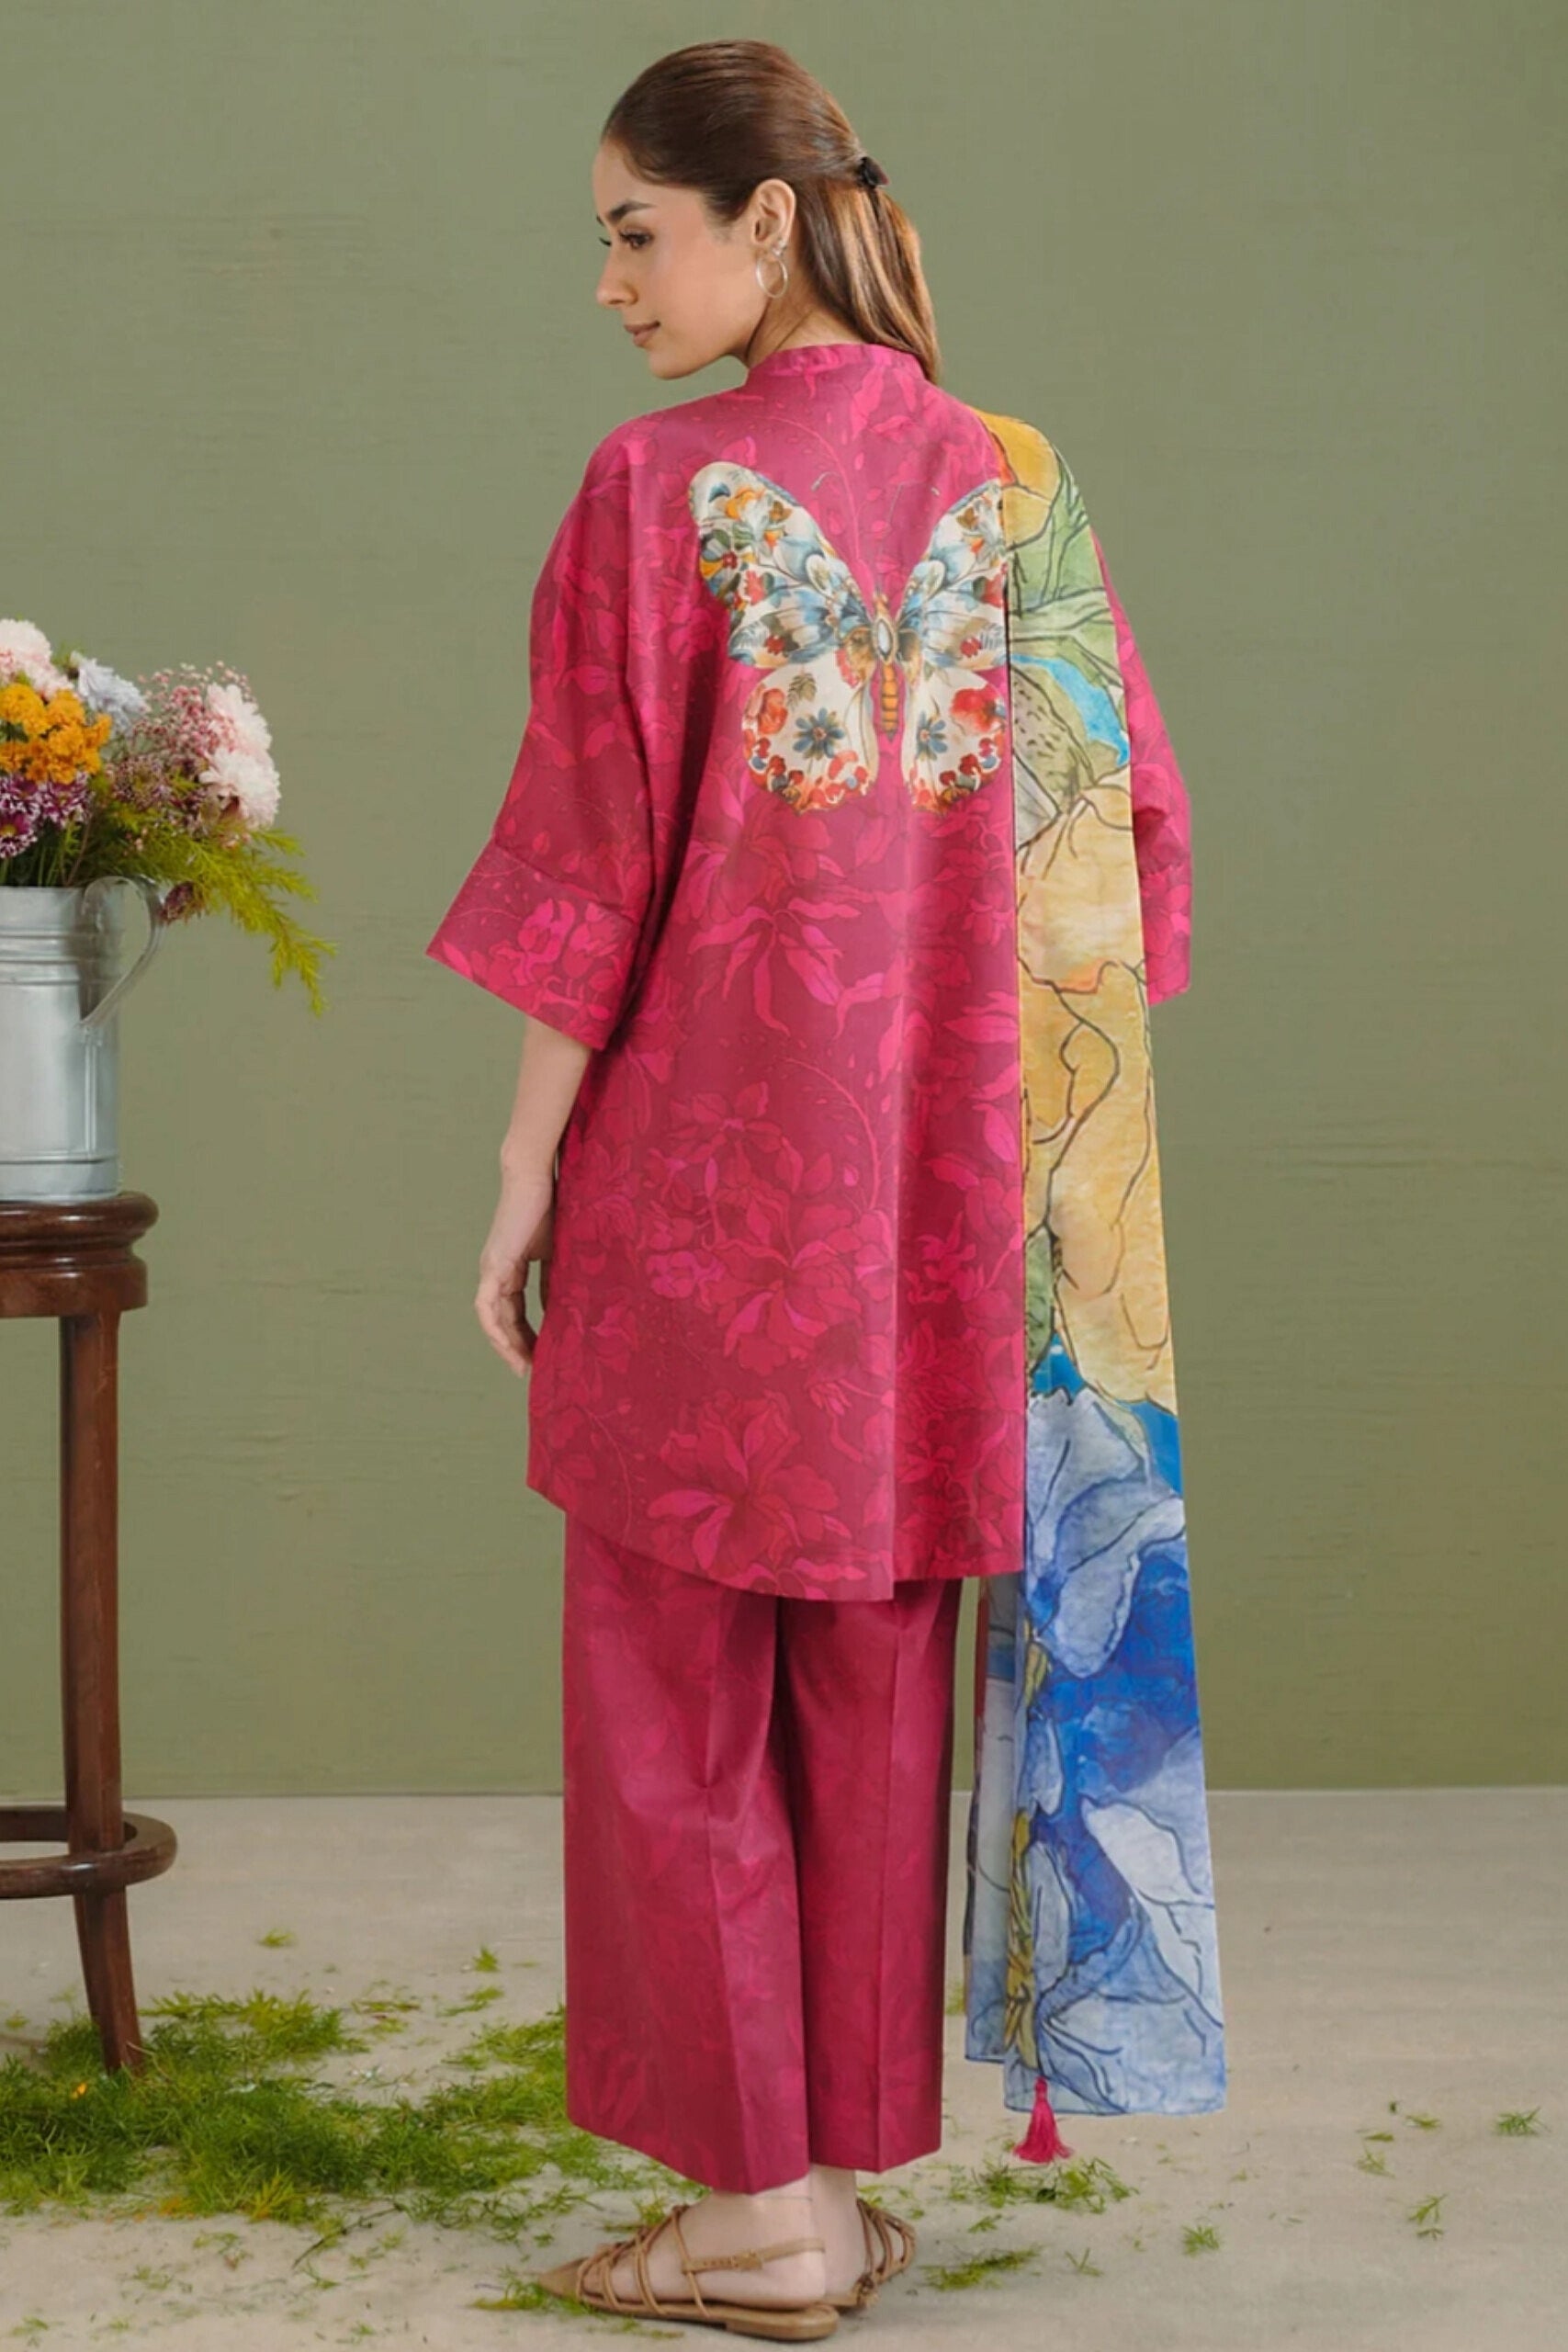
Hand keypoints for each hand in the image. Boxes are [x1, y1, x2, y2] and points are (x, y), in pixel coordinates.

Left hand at [476, 1161, 554, 1376]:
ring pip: (491, 1319)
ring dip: (506, 1345)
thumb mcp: (557, 1254)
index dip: (526, 1336)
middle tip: (533, 1371)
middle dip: (517, 1348)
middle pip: (502, 1321)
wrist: (534, 1179)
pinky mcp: (492, 1266)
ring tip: (523, 1366)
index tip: (542, 1357)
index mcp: (510, 1269)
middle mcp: (495, 1272)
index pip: (515, 1312)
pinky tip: (509, 1347)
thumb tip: (564, 1311)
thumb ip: (555, 1281)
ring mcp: (491, 1270)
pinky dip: (495, 1329)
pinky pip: (486, 1307)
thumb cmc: (550, 1207)